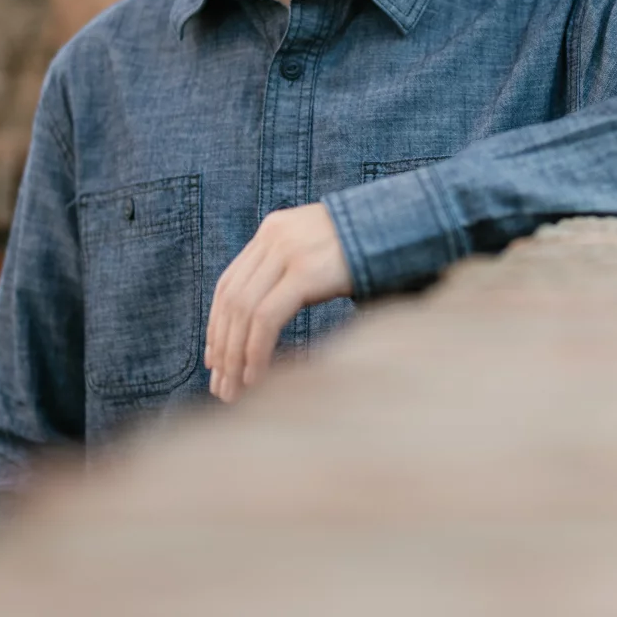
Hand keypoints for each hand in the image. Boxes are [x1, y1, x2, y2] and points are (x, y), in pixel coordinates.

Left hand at [205, 202, 352, 403]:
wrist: (401, 226)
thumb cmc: (365, 248)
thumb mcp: (317, 251)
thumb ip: (289, 270)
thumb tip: (263, 319)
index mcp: (272, 229)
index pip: (228, 283)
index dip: (217, 324)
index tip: (215, 359)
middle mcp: (273, 236)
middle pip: (231, 300)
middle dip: (222, 348)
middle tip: (221, 386)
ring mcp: (288, 251)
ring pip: (243, 312)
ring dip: (235, 357)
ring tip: (235, 390)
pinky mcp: (304, 271)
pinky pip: (266, 318)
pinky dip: (256, 350)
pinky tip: (256, 375)